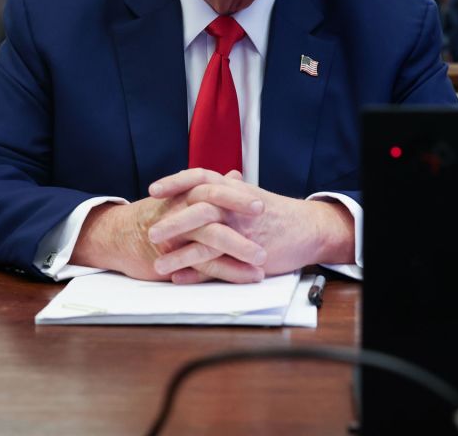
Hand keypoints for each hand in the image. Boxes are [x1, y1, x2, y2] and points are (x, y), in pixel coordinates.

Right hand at [70, 192, 266, 281]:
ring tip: (263, 260)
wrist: (119, 237)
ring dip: (240, 248)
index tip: (261, 202)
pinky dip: (230, 271)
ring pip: (212, 237)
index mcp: (186, 194)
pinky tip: (249, 277)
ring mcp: (177, 234)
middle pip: (212, 207)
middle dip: (238, 212)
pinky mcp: (174, 257)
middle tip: (263, 218)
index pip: (213, 188)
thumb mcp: (183, 198)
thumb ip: (212, 189)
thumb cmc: (157, 216)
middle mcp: (181, 210)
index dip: (236, 195)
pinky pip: (205, 264)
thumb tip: (235, 175)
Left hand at [146, 169, 355, 283]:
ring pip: (206, 240)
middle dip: (173, 220)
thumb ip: (230, 190)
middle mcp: (236, 207)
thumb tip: (218, 178)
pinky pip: (219, 264)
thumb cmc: (277, 213)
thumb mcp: (251, 195)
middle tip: (149, 231)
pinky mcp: (249, 255)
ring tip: (157, 264)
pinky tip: (180, 278)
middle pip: (199, 208)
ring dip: (180, 253)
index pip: (200, 178)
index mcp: (234, 190)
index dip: (175, 182)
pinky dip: (198, 273)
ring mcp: (242, 231)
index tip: (153, 190)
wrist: (308, 229)